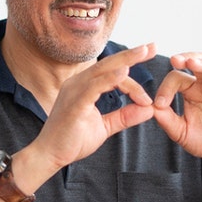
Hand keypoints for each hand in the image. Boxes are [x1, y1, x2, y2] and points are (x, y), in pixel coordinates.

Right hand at [29, 43, 156, 170]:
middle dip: (131, 54)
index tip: (149, 93)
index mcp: (84, 87)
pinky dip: (109, 79)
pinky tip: (125, 73)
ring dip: (126, 61)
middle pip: (108, 64)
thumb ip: (125, 117)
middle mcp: (78, 84)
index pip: (112, 74)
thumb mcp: (105, 127)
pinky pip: (93, 87)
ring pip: (103, 71)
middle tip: (152, 45)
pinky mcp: (74, 103)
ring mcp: (74, 91)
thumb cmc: (72, 141)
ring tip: (144, 52)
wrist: (49, 156)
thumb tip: (149, 109)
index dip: (132, 77)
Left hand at [152, 52, 201, 168]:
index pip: (177, 78)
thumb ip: (166, 120)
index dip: (166, 87)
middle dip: (186, 58)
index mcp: (191, 91)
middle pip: (197, 63)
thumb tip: (151, 107)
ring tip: (191, 62)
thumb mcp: (179, 131)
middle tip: (174, 59)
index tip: (160, 104)